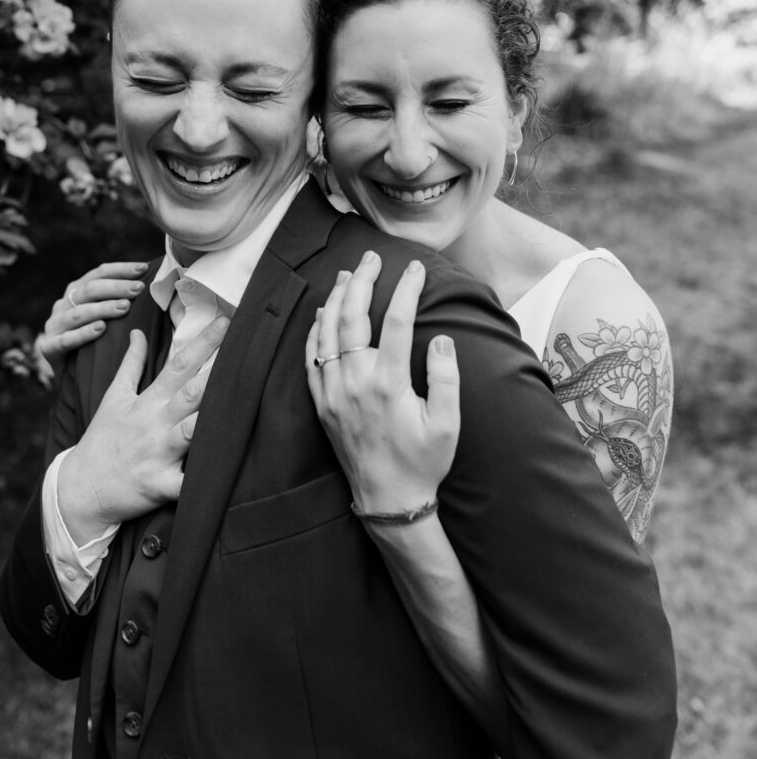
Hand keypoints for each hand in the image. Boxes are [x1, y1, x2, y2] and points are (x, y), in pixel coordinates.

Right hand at [34, 262, 148, 376]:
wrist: (68, 377)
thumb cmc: (95, 343)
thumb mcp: (106, 318)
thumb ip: (121, 301)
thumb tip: (151, 285)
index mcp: (77, 291)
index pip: (99, 273)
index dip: (121, 269)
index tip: (144, 268)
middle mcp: (63, 304)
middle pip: (90, 289)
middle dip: (116, 287)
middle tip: (139, 288)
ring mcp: (54, 325)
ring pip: (78, 313)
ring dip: (103, 308)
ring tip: (125, 307)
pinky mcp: (48, 348)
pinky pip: (66, 340)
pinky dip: (83, 333)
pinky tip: (100, 329)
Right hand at [58, 314, 228, 543]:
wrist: (80, 489)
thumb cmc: (102, 441)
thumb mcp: (114, 398)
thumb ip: (131, 364)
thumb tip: (139, 332)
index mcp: (149, 402)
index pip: (179, 365)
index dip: (203, 342)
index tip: (224, 320)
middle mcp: (155, 424)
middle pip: (190, 393)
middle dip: (215, 372)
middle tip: (244, 349)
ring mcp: (158, 454)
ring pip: (189, 433)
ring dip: (209, 419)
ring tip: (239, 404)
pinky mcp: (159, 485)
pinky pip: (183, 484)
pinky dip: (199, 480)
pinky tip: (224, 476)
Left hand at [306, 251, 459, 514]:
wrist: (389, 499)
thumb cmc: (423, 461)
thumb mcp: (447, 423)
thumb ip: (446, 377)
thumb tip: (440, 338)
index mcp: (388, 383)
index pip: (395, 321)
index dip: (405, 290)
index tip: (415, 269)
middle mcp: (355, 382)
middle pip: (353, 317)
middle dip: (363, 281)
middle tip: (374, 258)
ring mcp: (334, 392)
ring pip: (327, 333)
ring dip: (337, 298)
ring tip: (349, 275)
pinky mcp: (322, 404)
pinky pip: (312, 359)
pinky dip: (316, 331)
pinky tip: (323, 314)